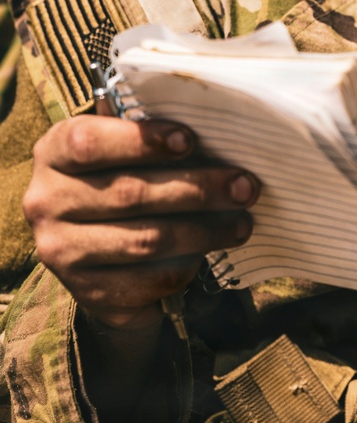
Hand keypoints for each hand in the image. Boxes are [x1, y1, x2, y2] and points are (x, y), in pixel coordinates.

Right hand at [22, 116, 258, 327]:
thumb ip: (150, 138)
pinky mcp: (89, 293)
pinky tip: (211, 251)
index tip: (190, 140)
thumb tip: (217, 129)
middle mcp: (46, 202)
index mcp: (52, 153)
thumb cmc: (121, 182)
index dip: (141, 140)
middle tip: (245, 186)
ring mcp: (62, 253)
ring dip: (205, 231)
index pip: (88, 142)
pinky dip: (189, 265)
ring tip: (243, 222)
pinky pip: (150, 279)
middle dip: (198, 188)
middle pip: (130, 194)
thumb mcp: (121, 152)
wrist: (99, 257)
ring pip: (146, 240)